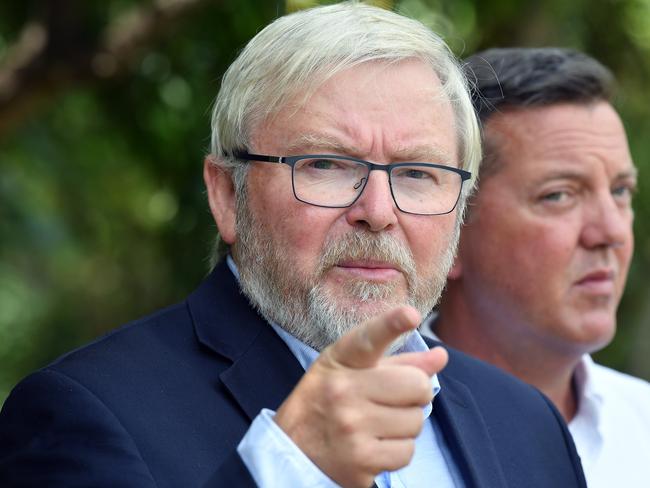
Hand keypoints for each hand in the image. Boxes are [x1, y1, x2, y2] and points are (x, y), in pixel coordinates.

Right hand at [274, 306, 447, 487]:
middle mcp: (343, 391)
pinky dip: (397, 450)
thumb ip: (396, 362)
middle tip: (394, 399)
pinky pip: (407, 452)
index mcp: (340, 362)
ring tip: (377, 424)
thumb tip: (441, 356)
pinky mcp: (361, 461)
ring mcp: (351, 428)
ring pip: (416, 422)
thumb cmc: (327, 401)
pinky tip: (375, 445)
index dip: (391, 324)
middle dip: (415, 393)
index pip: (368, 339)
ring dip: (405, 424)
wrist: (292, 451)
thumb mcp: (349, 370)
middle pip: (417, 385)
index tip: (410, 314)